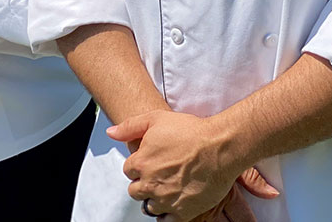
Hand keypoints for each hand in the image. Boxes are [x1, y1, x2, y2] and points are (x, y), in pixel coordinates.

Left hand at [109, 111, 276, 220]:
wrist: (220, 147)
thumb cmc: (191, 131)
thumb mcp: (155, 119)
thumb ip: (129, 127)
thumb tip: (111, 132)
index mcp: (141, 162)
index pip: (128, 170)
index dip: (138, 166)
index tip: (149, 162)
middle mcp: (150, 183)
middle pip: (135, 191)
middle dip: (143, 183)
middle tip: (157, 176)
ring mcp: (166, 199)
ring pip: (149, 206)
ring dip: (154, 199)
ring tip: (166, 189)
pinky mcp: (183, 211)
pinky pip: (166, 220)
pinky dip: (168, 215)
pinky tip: (173, 204)